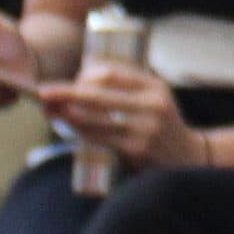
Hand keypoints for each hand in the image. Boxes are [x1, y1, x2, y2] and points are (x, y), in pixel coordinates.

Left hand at [34, 59, 204, 171]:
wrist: (190, 159)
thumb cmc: (163, 126)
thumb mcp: (156, 98)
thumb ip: (131, 87)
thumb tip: (86, 77)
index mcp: (155, 87)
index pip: (111, 74)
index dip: (84, 77)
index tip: (69, 82)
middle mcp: (152, 105)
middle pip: (98, 95)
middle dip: (65, 93)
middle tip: (42, 93)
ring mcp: (145, 129)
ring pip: (95, 118)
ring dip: (66, 114)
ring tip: (49, 110)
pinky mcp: (137, 150)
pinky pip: (100, 138)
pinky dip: (80, 131)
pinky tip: (67, 127)